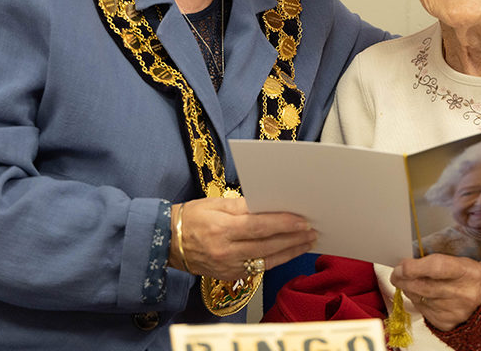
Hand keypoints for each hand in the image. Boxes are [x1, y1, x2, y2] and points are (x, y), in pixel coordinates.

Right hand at [171, 197, 315, 280]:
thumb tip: (268, 205)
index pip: (259, 226)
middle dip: (294, 238)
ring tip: (308, 242)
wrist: (167, 242)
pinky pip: (258, 268)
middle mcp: (226, 251)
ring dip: (290, 251)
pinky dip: (276, 259)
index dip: (284, 224)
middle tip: (313, 231)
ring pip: (267, 260)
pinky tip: (288, 252)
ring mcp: (228, 266)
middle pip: (267, 245)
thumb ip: (243, 206)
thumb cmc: (191, 217)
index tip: (303, 220)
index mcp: (222, 229)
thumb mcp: (215, 203)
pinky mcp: (229, 275)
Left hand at [390, 254, 480, 330]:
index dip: (414, 267)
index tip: (402, 265)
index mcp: (468, 272)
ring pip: (418, 298)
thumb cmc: (469, 276)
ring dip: (410, 289)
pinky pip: (422, 310)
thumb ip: (435, 259)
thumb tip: (407, 261)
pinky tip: (424, 295)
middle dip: (403, 278)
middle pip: (423, 286)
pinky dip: (418, 301)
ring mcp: (455, 311)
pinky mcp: (447, 323)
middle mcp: (463, 294)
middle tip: (397, 273)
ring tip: (412, 281)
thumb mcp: (459, 260)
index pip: (436, 268)